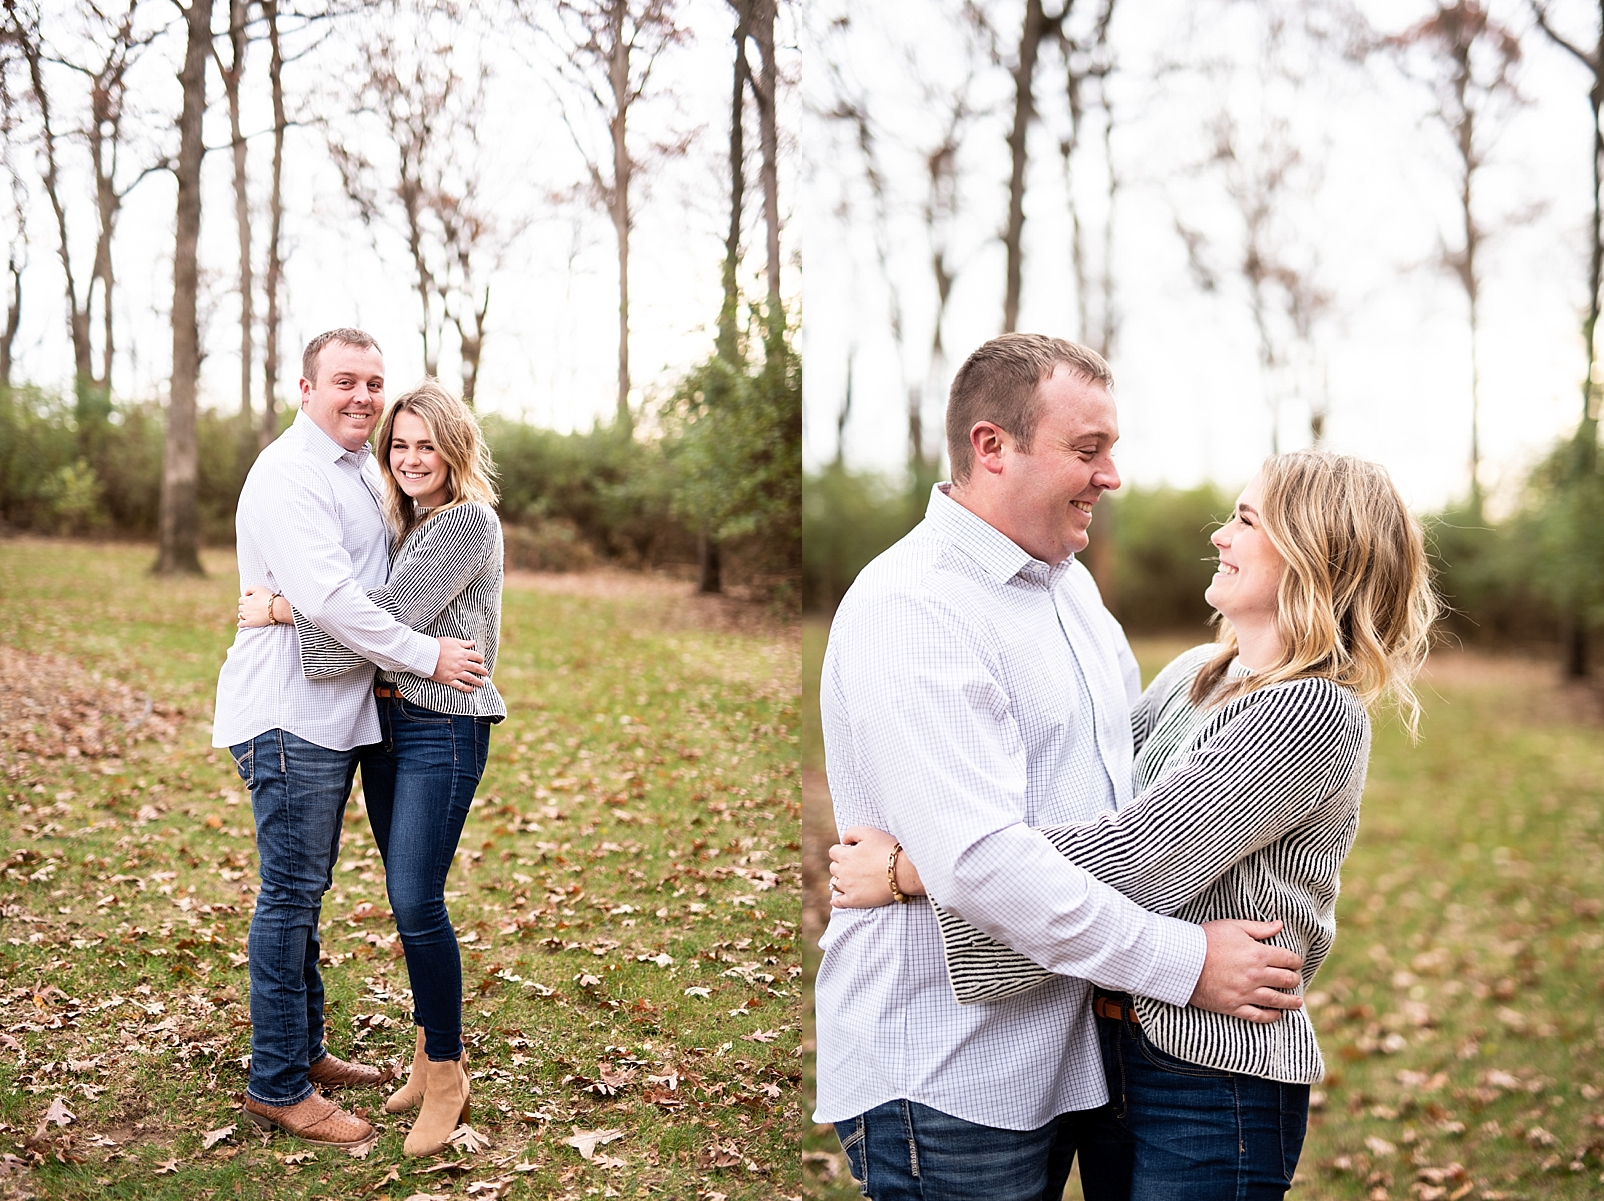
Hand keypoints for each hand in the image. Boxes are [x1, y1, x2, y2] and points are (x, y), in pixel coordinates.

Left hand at [238, 585, 275, 627]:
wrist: (276, 608)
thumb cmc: (269, 597)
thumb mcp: (259, 588)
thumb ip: (249, 589)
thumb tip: (244, 594)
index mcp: (246, 600)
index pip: (241, 600)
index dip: (245, 600)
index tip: (250, 601)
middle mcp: (245, 608)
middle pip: (240, 608)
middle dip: (245, 607)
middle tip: (251, 608)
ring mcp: (247, 616)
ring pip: (240, 615)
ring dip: (243, 614)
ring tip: (248, 614)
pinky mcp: (250, 623)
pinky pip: (241, 624)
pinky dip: (240, 624)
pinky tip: (241, 624)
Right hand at [431, 637, 486, 691]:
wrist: (425, 654)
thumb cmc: (437, 645)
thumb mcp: (452, 641)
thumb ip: (464, 643)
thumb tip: (473, 642)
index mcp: (463, 653)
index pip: (476, 657)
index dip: (480, 659)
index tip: (481, 661)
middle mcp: (462, 664)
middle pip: (476, 668)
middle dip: (482, 671)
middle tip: (486, 673)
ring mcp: (456, 672)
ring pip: (470, 678)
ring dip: (477, 681)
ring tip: (482, 684)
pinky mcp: (449, 679)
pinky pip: (460, 685)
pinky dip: (467, 688)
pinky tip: (471, 690)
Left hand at [828, 825, 924, 907]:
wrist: (902, 871)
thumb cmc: (888, 850)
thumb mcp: (869, 833)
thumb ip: (852, 832)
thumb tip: (843, 840)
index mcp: (846, 855)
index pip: (833, 852)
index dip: (841, 851)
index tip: (850, 852)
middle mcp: (844, 871)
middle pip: (833, 867)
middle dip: (841, 865)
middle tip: (853, 865)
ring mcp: (848, 887)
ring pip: (835, 883)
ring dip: (840, 880)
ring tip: (849, 880)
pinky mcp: (855, 900)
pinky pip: (839, 902)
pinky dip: (836, 901)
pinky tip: (836, 901)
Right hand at [1188, 918, 1304, 1022]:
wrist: (1181, 959)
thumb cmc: (1206, 939)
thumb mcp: (1233, 926)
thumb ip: (1259, 928)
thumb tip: (1279, 925)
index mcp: (1257, 953)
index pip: (1287, 959)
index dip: (1295, 961)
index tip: (1295, 963)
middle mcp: (1255, 975)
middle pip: (1285, 980)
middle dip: (1294, 979)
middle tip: (1295, 980)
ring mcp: (1245, 993)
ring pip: (1276, 1000)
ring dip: (1290, 1001)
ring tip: (1297, 1002)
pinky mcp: (1233, 1006)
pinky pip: (1258, 1015)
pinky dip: (1270, 1016)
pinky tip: (1276, 1015)